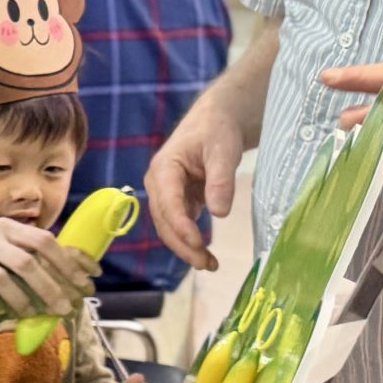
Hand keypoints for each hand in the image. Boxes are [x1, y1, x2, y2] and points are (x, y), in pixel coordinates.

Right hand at [0, 217, 94, 317]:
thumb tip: (76, 267)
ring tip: (31, 314)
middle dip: (49, 289)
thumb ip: (32, 247)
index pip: (43, 241)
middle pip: (25, 264)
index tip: (84, 283)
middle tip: (64, 309)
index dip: (66, 263)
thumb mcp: (5, 236)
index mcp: (8, 227)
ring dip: (19, 301)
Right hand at [144, 96, 244, 270]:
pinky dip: (190, 240)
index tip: (200, 244)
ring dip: (185, 247)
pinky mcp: (178, 199)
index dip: (182, 227)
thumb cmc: (218, 129)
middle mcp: (158, 183)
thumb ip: (221, 181)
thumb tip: (219, 214)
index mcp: (164, 168)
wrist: (217, 118)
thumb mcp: (224, 150)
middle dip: (183, 245)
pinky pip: (179, 224)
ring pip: (169, 226)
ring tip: (209, 264)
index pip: (168, 204)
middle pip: (164, 221)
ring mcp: (166, 192)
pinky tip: (205, 253)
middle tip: (206, 264)